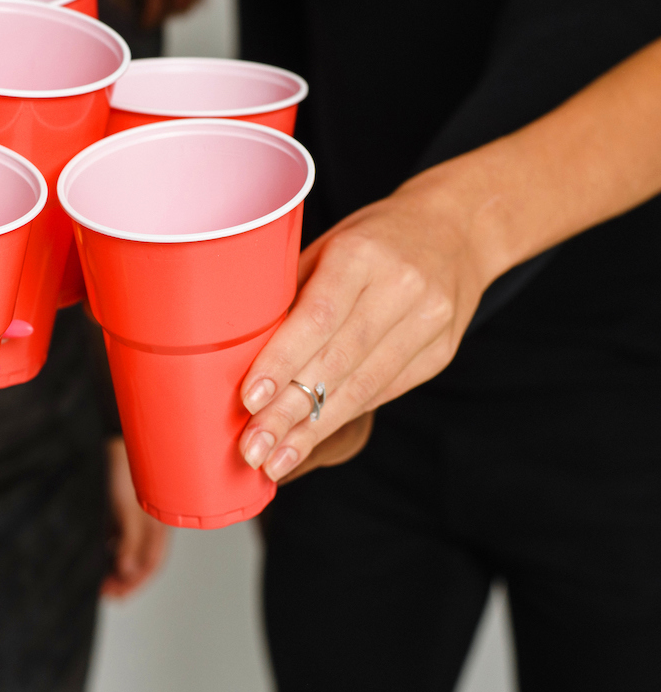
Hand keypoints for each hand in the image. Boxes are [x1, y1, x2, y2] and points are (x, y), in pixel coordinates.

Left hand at [102, 437, 168, 597]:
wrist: (122, 439)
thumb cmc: (129, 472)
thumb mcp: (128, 510)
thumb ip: (129, 541)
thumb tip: (127, 571)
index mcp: (160, 528)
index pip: (149, 565)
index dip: (134, 584)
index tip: (115, 596)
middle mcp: (152, 524)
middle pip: (141, 559)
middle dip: (125, 579)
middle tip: (106, 592)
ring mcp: (140, 514)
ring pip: (131, 546)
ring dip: (118, 564)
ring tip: (102, 577)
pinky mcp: (127, 504)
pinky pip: (123, 531)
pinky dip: (114, 544)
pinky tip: (104, 549)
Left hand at [238, 177, 493, 482]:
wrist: (455, 230)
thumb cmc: (370, 239)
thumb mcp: (326, 246)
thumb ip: (291, 294)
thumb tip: (237, 351)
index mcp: (363, 255)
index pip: (318, 317)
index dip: (282, 362)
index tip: (248, 400)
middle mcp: (402, 288)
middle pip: (338, 361)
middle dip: (289, 411)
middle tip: (251, 448)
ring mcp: (429, 323)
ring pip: (362, 387)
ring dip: (313, 430)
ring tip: (274, 460)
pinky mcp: (440, 353)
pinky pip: (382, 392)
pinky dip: (340, 418)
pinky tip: (309, 440)